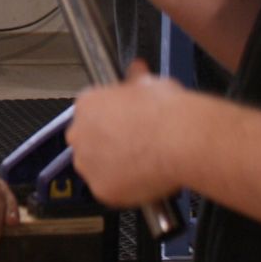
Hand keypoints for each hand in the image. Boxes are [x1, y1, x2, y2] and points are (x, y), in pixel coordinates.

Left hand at [66, 62, 187, 207]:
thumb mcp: (150, 83)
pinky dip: (125, 188)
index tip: (124, 125)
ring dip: (113, 167)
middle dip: (107, 144)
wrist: (180, 139)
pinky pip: (110, 190)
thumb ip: (136, 80)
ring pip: (96, 168)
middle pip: (88, 141)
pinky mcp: (102, 189)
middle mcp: (79, 133)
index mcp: (87, 104)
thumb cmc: (166, 110)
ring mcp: (88, 163)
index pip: (89, 113)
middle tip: (134, 146)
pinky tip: (144, 179)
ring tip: (142, 163)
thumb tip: (137, 71)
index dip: (110, 120)